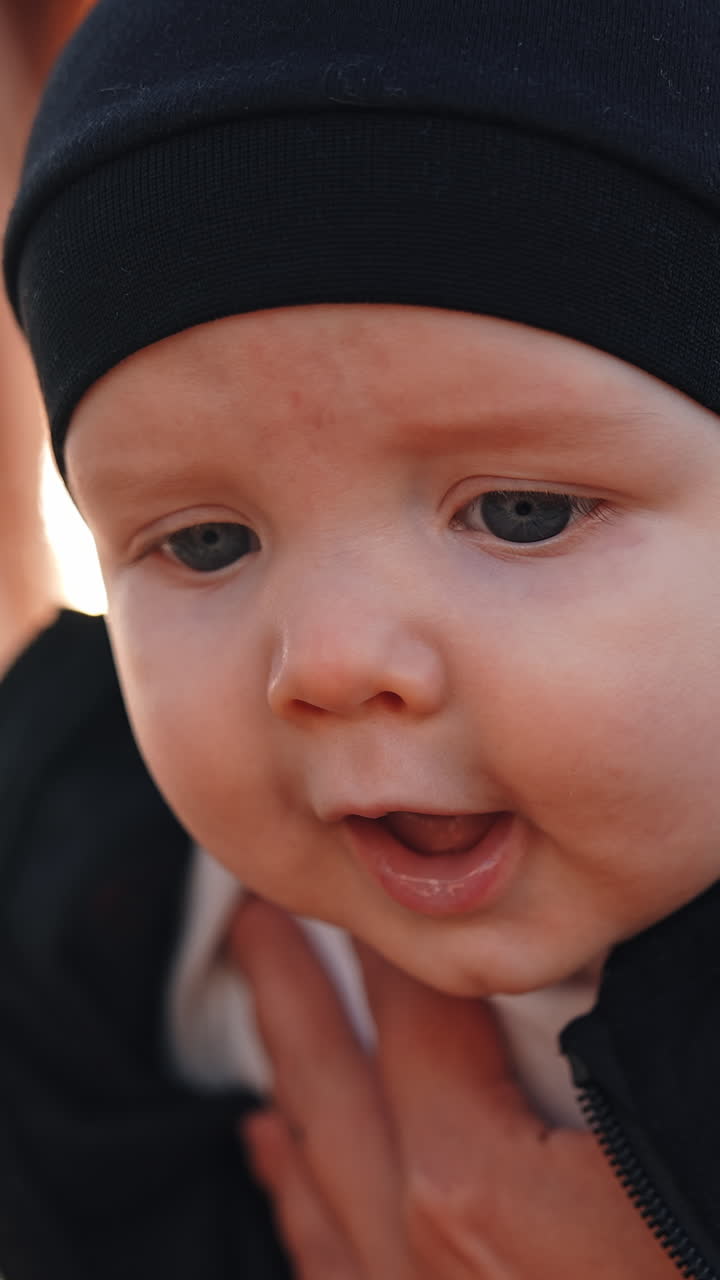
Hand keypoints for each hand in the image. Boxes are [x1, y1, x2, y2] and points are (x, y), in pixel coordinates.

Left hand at [230, 898, 676, 1278]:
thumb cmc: (694, 1244)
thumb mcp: (672, 1145)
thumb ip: (631, 1051)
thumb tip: (610, 968)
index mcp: (475, 1194)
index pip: (419, 1018)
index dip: (400, 940)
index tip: (372, 880)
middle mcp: (420, 1260)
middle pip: (330, 1087)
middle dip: (289, 993)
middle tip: (251, 919)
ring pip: (317, 1183)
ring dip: (288, 1087)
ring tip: (259, 1021)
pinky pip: (334, 1270)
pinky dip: (301, 1206)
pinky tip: (280, 1168)